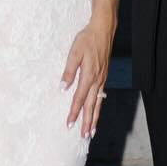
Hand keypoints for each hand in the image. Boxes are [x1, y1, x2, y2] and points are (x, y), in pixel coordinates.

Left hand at [61, 15, 112, 140]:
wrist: (103, 29)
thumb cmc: (87, 39)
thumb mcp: (74, 52)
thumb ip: (68, 71)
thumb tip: (62, 88)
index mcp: (88, 75)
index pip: (80, 98)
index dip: (74, 112)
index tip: (69, 124)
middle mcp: (97, 80)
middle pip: (92, 106)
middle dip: (87, 122)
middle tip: (84, 136)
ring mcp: (102, 79)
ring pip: (98, 103)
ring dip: (95, 118)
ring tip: (92, 131)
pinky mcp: (104, 76)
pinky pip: (101, 96)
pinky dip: (99, 107)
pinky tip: (96, 111)